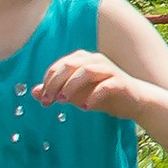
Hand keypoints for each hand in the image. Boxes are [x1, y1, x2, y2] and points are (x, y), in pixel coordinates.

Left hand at [33, 47, 154, 126]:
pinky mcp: (120, 82)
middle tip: (49, 101)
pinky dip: (93, 96)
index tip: (42, 99)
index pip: (59, 65)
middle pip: (70, 65)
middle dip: (56, 83)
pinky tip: (85, 107)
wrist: (133, 101)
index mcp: (83, 60)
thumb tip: (34, 92)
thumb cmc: (102, 96)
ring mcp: (109, 70)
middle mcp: (95, 60)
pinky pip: (105, 86)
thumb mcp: (75, 95)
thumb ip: (56, 91)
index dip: (48, 81)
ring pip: (86, 71)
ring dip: (71, 86)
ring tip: (64, 101)